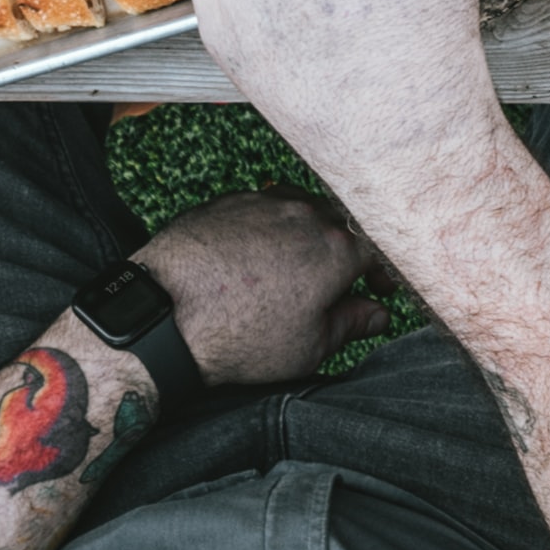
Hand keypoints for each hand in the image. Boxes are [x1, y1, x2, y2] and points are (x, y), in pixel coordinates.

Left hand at [128, 190, 389, 383]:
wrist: (166, 312)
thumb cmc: (241, 335)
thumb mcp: (308, 347)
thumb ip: (351, 324)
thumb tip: (377, 315)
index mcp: (336, 249)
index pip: (377, 251)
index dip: (382, 272)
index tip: (379, 289)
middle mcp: (306, 214)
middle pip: (342, 225)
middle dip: (348, 251)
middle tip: (341, 280)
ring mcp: (265, 201)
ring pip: (303, 210)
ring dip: (309, 234)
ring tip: (299, 266)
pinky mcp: (229, 201)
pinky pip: (264, 208)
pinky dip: (271, 227)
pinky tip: (260, 254)